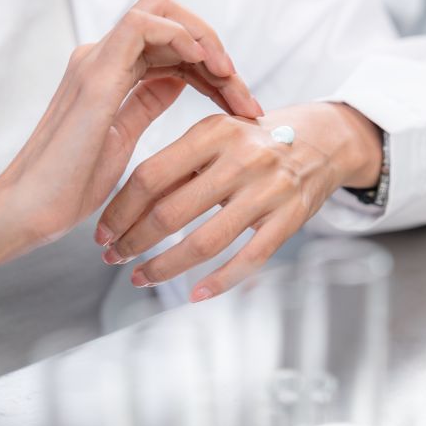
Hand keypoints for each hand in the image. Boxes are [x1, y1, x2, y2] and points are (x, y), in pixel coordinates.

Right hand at [0, 0, 260, 286]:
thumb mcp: (124, 137)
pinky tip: (206, 65)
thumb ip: (146, 103)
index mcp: (112, 75)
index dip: (215, 71)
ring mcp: (97, 61)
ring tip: (232, 80)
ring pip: (161, 12)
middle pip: (172, 23)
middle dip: (217, 52)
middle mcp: (103, 59)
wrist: (30, 211)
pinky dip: (180, 36)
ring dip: (206, 42)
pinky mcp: (95, 75)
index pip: (174, 49)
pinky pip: (142, 25)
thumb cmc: (72, 184)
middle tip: (245, 96)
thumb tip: (177, 80)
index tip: (244, 106)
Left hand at [96, 102, 381, 301]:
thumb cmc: (257, 140)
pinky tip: (194, 294)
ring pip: (206, 241)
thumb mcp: (218, 136)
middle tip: (114, 257)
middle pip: (172, 212)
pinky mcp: (290, 218)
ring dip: (165, 267)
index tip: (102, 231)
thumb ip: (179, 166)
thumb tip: (126, 209)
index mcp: (216, 132)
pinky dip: (219, 282)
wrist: (323, 140)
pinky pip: (249, 259)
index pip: (152, 175)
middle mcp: (243, 159)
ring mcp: (270, 190)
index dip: (120, 209)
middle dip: (134, 241)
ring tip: (142, 277)